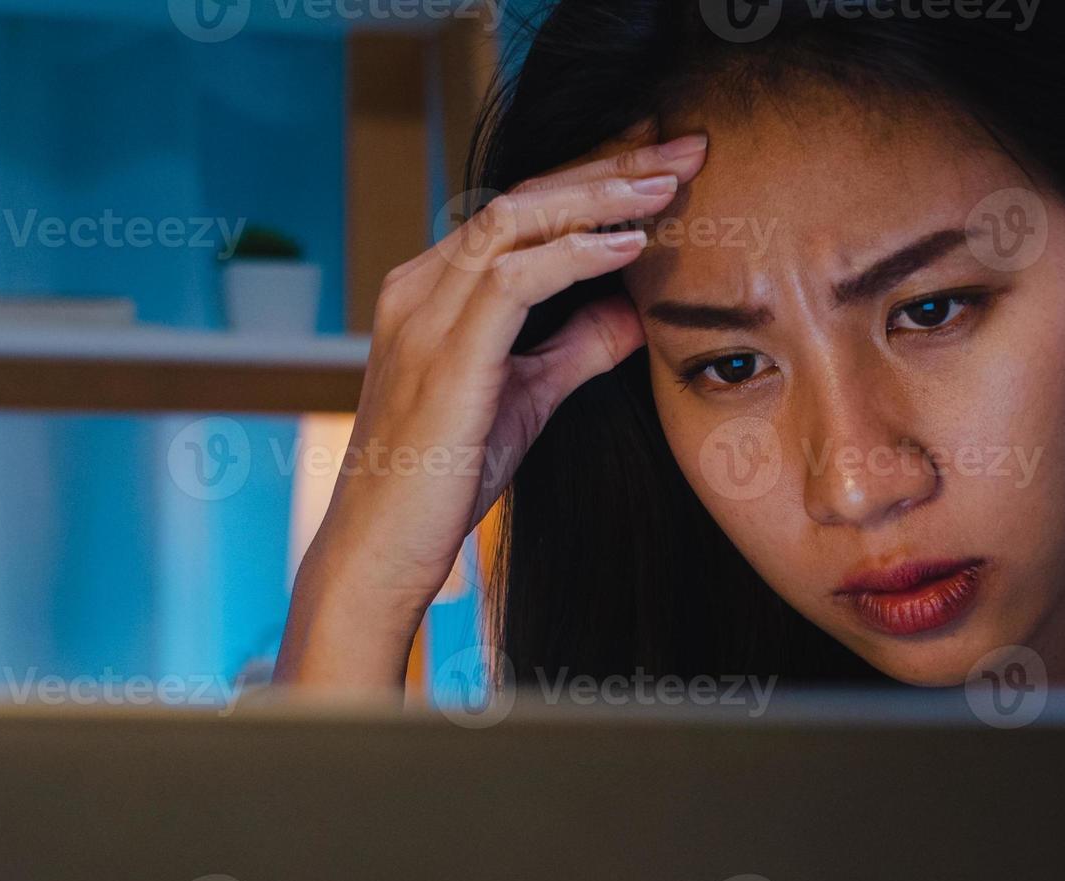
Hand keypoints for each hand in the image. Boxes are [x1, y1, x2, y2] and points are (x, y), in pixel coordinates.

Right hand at [275, 126, 709, 687]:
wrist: (379, 550)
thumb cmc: (443, 481)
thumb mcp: (526, 400)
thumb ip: (575, 349)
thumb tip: (636, 311)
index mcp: (433, 289)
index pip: (521, 208)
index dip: (594, 179)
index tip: (664, 164)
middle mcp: (421, 285)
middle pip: (524, 195)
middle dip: (609, 165)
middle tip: (685, 146)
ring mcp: (424, 313)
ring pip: (518, 218)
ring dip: (601, 195)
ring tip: (670, 182)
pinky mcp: (443, 352)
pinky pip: (515, 277)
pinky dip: (578, 253)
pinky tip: (631, 244)